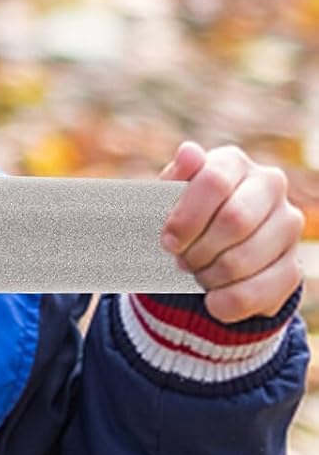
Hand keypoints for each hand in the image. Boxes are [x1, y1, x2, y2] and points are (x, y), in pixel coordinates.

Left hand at [158, 140, 304, 323]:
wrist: (199, 257)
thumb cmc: (176, 219)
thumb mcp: (161, 201)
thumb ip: (171, 181)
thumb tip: (190, 152)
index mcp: (231, 162)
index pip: (213, 182)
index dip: (185, 218)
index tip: (167, 241)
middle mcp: (269, 185)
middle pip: (235, 220)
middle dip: (198, 249)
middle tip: (181, 260)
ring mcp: (287, 224)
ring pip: (245, 258)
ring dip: (208, 275)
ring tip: (196, 273)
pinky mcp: (293, 265)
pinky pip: (259, 292)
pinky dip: (225, 302)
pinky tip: (212, 299)